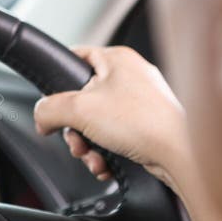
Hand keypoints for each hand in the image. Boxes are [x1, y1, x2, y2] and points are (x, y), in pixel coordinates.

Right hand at [33, 46, 189, 191]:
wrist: (180, 155)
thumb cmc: (144, 123)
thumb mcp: (79, 110)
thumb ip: (48, 109)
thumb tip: (40, 116)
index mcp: (117, 59)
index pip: (76, 57)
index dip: (58, 79)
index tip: (50, 98)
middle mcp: (130, 77)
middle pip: (81, 99)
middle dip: (73, 127)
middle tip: (75, 139)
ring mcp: (140, 102)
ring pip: (95, 122)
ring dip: (87, 144)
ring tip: (92, 156)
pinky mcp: (146, 126)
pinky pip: (112, 137)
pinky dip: (104, 152)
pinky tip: (105, 163)